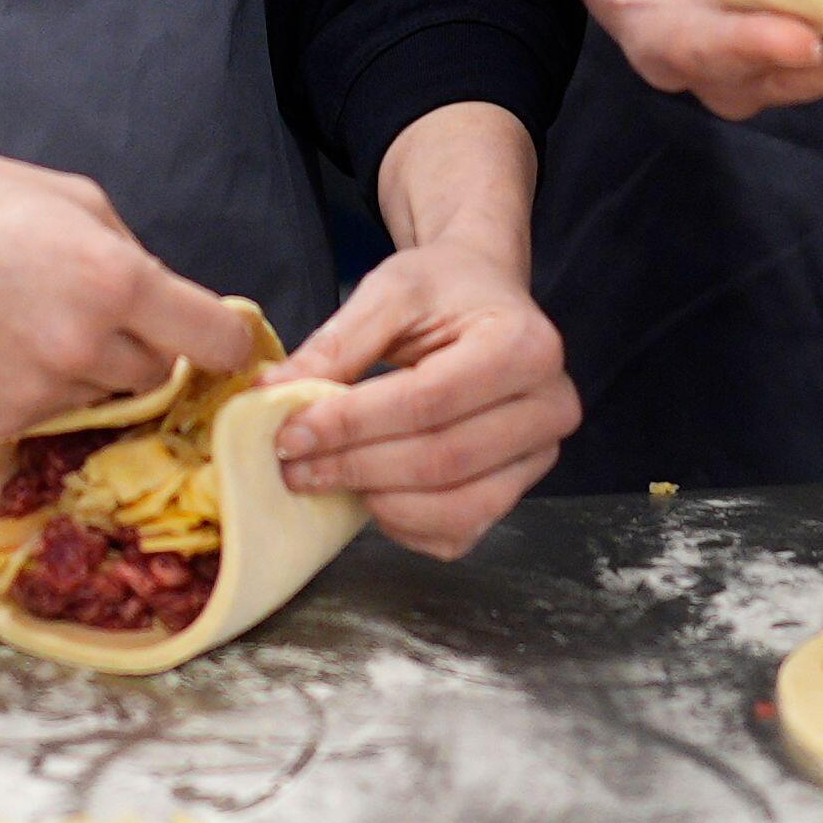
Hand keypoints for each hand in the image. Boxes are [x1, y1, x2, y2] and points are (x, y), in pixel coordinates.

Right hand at [0, 0, 258, 439]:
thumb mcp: (79, 202)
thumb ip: (135, 259)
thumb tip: (172, 306)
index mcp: (116, 281)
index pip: (213, 340)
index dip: (228, 343)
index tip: (226, 342)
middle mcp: (84, 347)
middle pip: (161, 373)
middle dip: (150, 347)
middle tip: (111, 313)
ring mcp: (37, 391)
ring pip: (105, 397)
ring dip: (96, 370)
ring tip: (40, 318)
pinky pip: (51, 412)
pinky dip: (43, 386)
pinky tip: (2, 342)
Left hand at [271, 242, 576, 558]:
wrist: (483, 295)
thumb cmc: (442, 289)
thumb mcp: (390, 291)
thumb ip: (337, 344)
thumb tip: (274, 394)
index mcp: (525, 345)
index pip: (429, 401)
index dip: (354, 424)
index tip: (291, 432)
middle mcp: (549, 406)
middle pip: (442, 460)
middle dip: (356, 467)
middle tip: (291, 464)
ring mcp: (538, 457)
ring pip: (454, 508)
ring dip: (376, 501)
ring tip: (320, 477)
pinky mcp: (516, 491)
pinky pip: (457, 533)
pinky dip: (403, 523)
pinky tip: (366, 491)